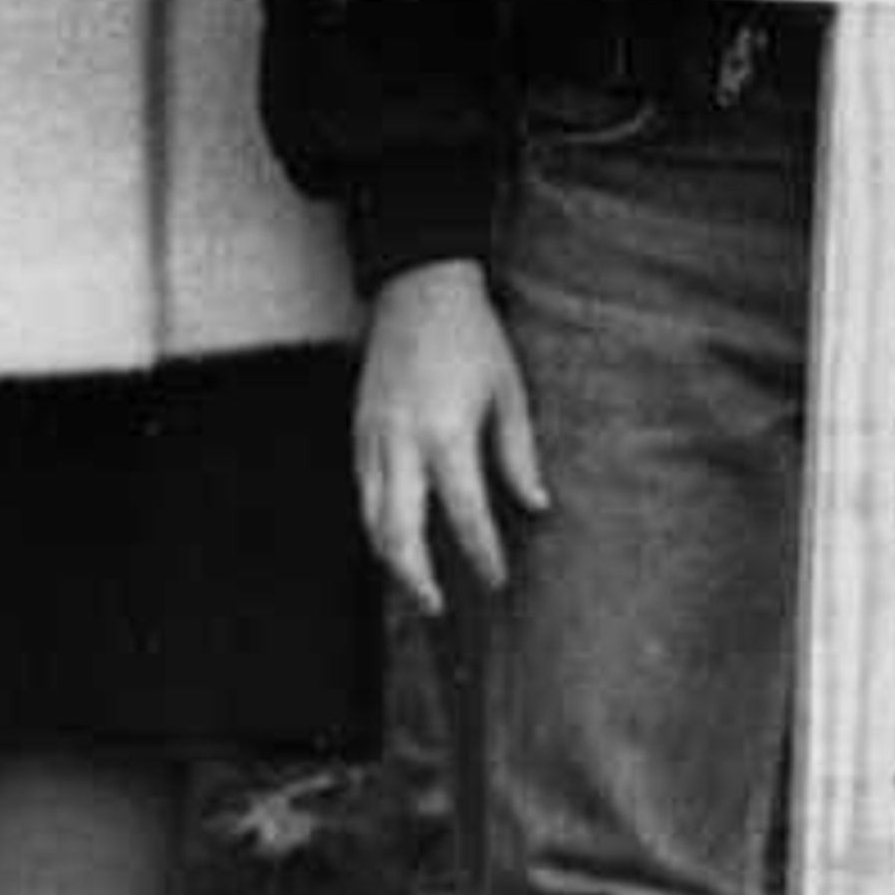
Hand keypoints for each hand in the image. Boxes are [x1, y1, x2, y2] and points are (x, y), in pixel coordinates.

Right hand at [351, 261, 544, 616]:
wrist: (418, 286)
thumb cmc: (473, 336)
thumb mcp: (510, 390)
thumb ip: (519, 453)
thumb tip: (536, 506)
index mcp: (445, 433)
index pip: (463, 514)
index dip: (482, 554)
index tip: (497, 580)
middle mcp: (400, 442)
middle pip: (398, 533)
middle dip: (416, 578)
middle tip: (437, 608)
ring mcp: (371, 437)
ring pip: (370, 518)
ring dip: (391, 559)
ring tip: (415, 586)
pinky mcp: (358, 429)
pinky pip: (361, 491)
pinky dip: (376, 524)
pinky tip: (395, 539)